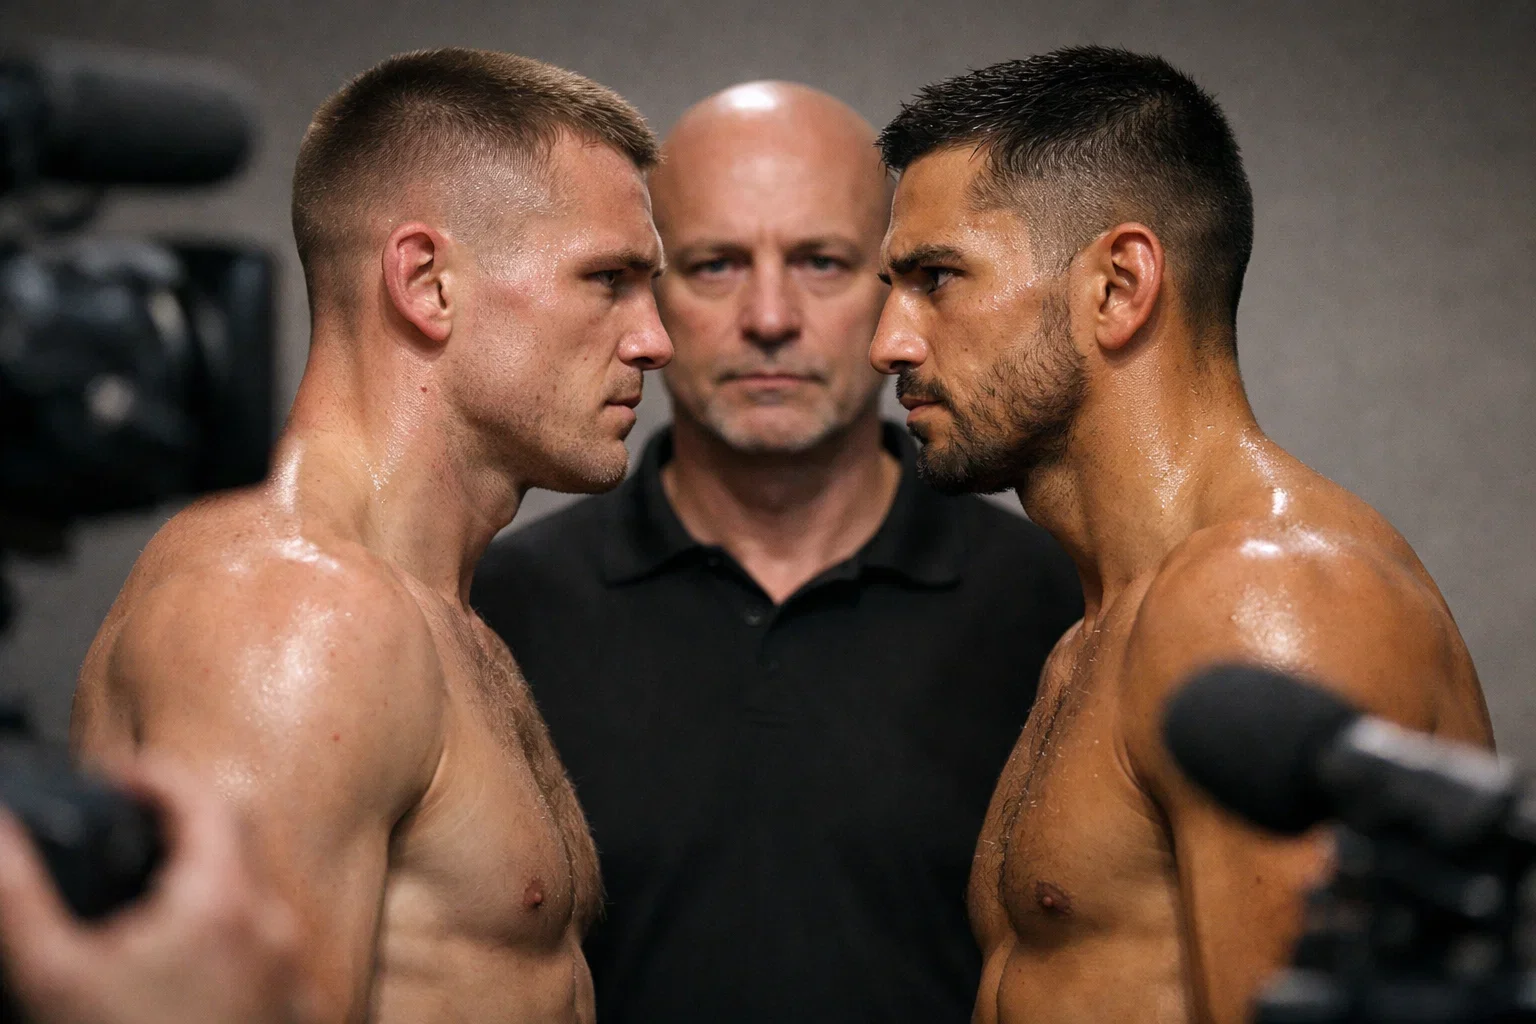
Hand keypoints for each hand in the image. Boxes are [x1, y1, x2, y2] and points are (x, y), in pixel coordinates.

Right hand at [0, 756, 316, 1023]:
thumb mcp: (50, 978)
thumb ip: (20, 896)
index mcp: (222, 902)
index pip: (204, 797)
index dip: (155, 777)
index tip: (116, 779)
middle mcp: (272, 929)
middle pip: (239, 839)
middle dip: (185, 824)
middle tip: (130, 829)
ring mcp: (289, 974)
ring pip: (255, 897)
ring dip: (207, 883)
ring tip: (147, 899)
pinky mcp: (293, 1014)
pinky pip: (265, 952)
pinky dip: (226, 939)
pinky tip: (182, 966)